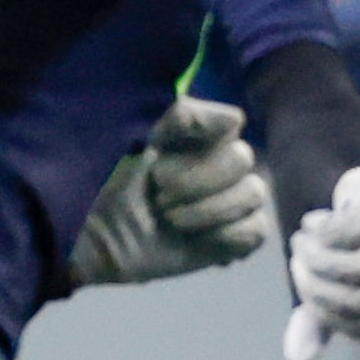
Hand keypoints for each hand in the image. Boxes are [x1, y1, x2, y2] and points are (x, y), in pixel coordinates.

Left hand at [68, 95, 275, 288]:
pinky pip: (256, 229)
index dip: (204, 136)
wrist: (103, 240)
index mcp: (200, 136)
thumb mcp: (136, 142)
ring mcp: (236, 198)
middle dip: (195, 181)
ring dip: (206, 211)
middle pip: (242, 157)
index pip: (229, 121)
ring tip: (170, 221)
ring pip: (254, 193)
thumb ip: (182, 120)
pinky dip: (224, 237)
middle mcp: (223, 162)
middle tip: (160, 197)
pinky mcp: (239, 235)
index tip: (162, 153)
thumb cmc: (115, 186)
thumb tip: (235, 119)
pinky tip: (196, 240)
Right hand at [281, 162, 359, 359]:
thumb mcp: (312, 260)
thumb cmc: (314, 196)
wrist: (317, 128)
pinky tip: (315, 218)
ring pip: (358, 270)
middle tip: (299, 256)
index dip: (323, 312)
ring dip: (315, 258)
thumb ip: (314, 307)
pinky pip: (353, 234)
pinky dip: (322, 232)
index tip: (304, 278)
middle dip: (314, 286)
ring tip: (304, 237)